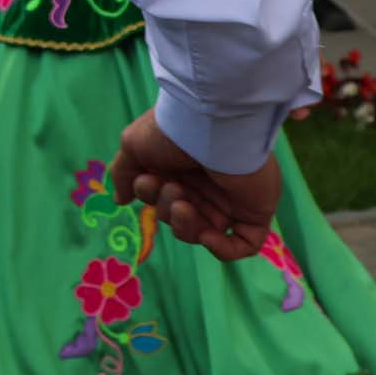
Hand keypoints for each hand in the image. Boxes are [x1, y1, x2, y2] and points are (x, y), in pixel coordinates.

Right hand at [108, 107, 280, 260]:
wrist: (211, 125)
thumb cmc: (170, 133)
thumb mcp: (133, 147)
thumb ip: (123, 174)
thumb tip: (121, 200)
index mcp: (178, 169)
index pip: (161, 198)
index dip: (150, 197)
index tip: (148, 181)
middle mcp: (203, 185)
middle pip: (178, 218)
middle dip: (167, 209)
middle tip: (173, 188)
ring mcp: (229, 200)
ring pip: (202, 233)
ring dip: (186, 226)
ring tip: (185, 204)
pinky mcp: (254, 212)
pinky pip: (242, 245)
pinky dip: (222, 249)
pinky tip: (207, 236)